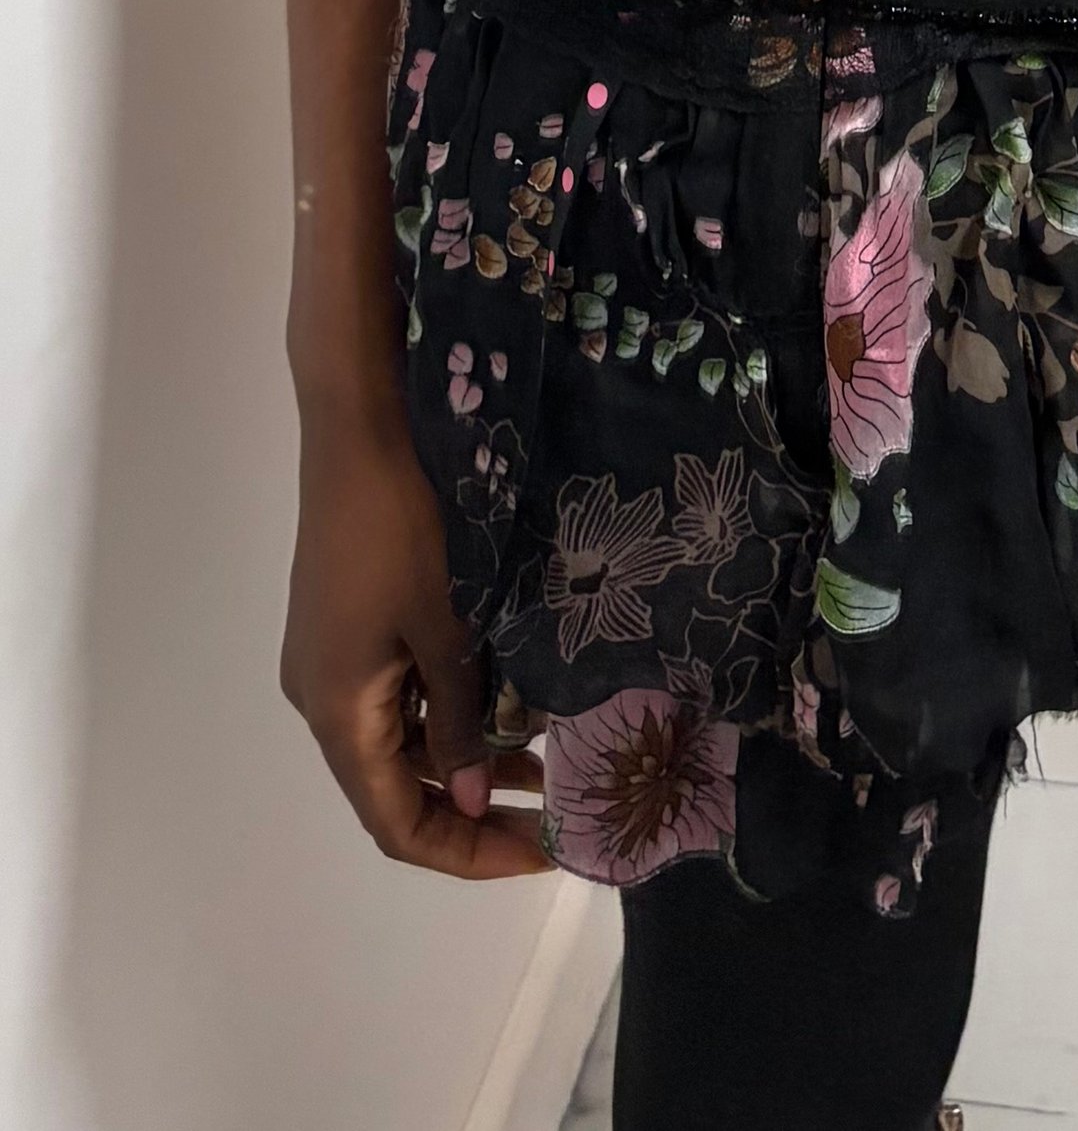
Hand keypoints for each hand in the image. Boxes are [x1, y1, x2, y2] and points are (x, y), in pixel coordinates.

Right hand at [281, 408, 549, 875]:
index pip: (394, 823)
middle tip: (553, 810)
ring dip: (464, 755)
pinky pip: (396, 693)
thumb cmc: (402, 527)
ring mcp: (332, 658)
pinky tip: (504, 696)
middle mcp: (323, 699)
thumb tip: (469, 799)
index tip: (540, 851)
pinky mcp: (346, 623)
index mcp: (338, 713)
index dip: (465, 852)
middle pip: (394, 787)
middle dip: (472, 807)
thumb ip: (459, 720)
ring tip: (546, 757)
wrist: (358, 425)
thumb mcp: (445, 627)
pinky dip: (447, 708)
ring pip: (399, 738)